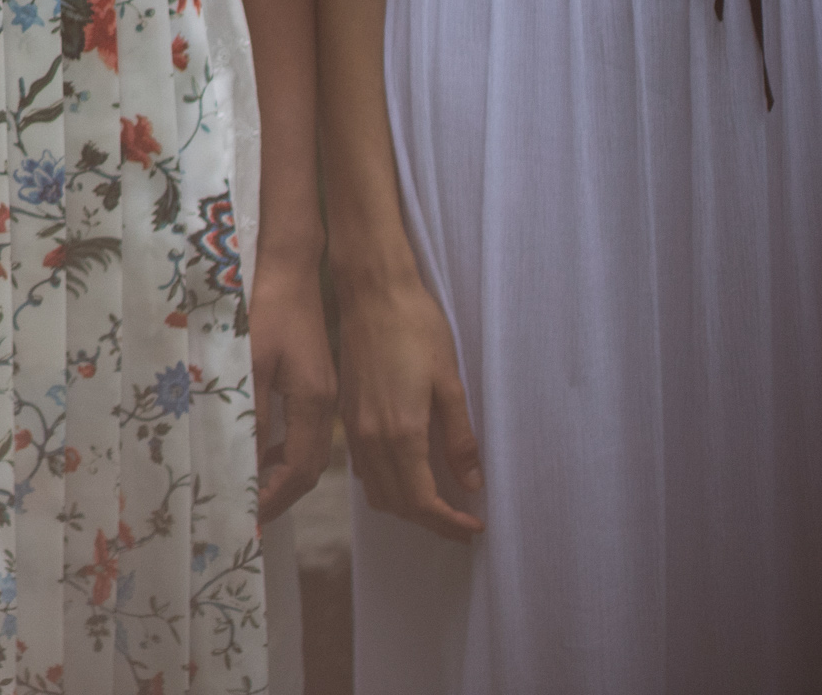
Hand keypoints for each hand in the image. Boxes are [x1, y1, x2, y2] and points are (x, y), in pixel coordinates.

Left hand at [249, 248, 336, 524]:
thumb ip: (250, 414)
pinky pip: (303, 432)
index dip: (274, 498)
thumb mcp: (251, 364)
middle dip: (280, 496)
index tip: (248, 518)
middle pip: (309, 468)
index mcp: (314, 403)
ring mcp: (324, 394)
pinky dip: (283, 451)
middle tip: (249, 516)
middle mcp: (325, 405)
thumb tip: (243, 462)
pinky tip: (260, 452)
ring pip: (307, 451)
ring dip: (281, 476)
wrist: (290, 272)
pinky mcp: (315, 383)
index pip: (298, 470)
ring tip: (251, 494)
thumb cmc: (267, 311)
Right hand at [337, 273, 482, 540]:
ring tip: (438, 504)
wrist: (371, 292)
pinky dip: (386, 484)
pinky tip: (408, 472)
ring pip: (375, 490)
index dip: (449, 524)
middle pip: (396, 503)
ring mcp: (353, 427)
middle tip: (462, 524)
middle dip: (430, 522)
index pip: (422, 501)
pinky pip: (363, 468)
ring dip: (406, 506)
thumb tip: (470, 483)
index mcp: (400, 432)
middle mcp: (370, 437)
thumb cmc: (416, 328)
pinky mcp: (347, 414)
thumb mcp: (450, 383)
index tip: (475, 529)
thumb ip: (459, 438)